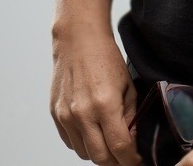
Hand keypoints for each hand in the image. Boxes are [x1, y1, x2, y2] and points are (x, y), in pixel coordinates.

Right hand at [50, 23, 142, 164]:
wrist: (78, 39)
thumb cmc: (105, 58)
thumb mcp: (128, 85)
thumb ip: (131, 116)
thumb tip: (133, 142)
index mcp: (105, 104)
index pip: (120, 148)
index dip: (131, 160)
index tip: (137, 160)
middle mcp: (82, 114)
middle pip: (101, 158)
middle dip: (116, 161)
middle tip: (125, 156)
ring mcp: (66, 116)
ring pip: (84, 153)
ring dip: (99, 153)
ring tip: (109, 139)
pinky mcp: (55, 114)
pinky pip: (71, 142)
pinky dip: (83, 143)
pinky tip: (93, 130)